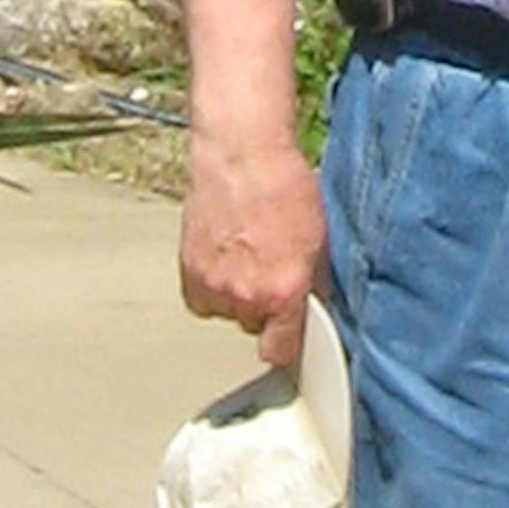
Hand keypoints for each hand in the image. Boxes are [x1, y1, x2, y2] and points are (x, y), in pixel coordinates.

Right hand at [180, 134, 327, 368]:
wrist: (241, 156)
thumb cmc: (284, 188)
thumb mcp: (320, 239)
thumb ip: (315, 283)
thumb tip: (315, 306)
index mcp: (283, 293)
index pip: (280, 351)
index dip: (286, 346)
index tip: (288, 339)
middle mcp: (245, 296)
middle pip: (254, 326)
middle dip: (263, 307)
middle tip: (269, 271)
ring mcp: (213, 285)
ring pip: (226, 310)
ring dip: (235, 294)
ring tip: (246, 255)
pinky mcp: (188, 270)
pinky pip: (202, 297)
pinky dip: (211, 284)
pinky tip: (225, 255)